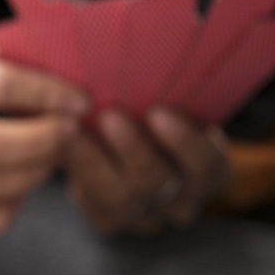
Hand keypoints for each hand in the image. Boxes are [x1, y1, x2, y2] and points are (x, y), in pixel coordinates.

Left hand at [64, 107, 231, 236]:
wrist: (140, 149)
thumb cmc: (162, 115)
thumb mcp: (179, 105)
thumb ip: (170, 95)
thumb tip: (156, 50)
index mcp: (211, 172)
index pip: (204, 164)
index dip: (183, 142)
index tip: (158, 112)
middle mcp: (184, 203)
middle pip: (158, 184)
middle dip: (132, 150)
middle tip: (108, 116)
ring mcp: (150, 220)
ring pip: (123, 200)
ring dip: (95, 164)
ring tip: (73, 130)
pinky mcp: (115, 224)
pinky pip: (97, 208)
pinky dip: (79, 177)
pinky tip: (63, 149)